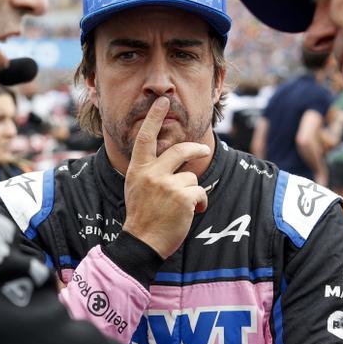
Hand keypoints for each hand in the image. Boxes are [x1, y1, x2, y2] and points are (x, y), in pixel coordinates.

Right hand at [121, 97, 210, 258]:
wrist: (142, 242)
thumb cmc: (141, 217)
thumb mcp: (137, 188)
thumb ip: (151, 171)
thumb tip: (172, 158)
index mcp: (138, 169)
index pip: (146, 138)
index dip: (154, 118)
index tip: (162, 101)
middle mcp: (152, 173)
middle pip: (180, 150)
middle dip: (196, 149)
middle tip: (204, 150)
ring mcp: (167, 184)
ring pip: (191, 177)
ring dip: (192, 192)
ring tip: (182, 207)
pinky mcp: (182, 197)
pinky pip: (200, 192)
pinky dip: (199, 204)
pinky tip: (191, 213)